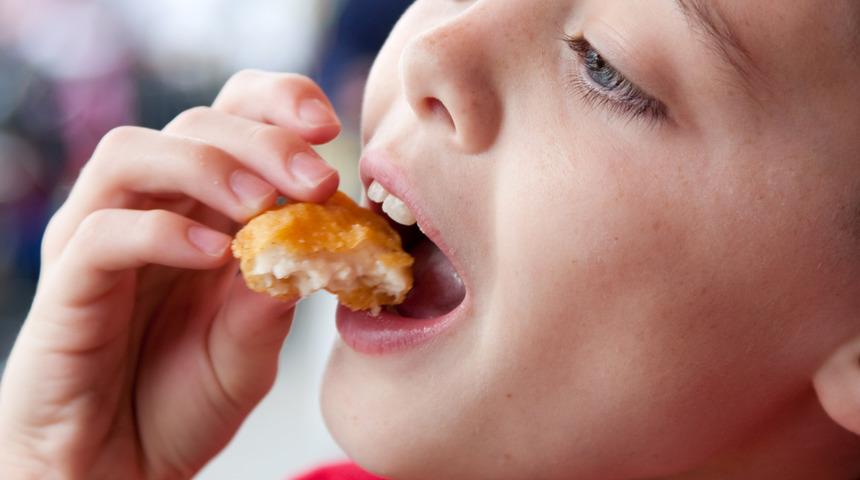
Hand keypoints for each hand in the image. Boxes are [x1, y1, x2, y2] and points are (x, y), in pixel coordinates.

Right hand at [0, 70, 340, 479]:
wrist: (116, 470)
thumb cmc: (180, 401)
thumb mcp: (251, 347)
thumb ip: (276, 296)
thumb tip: (317, 240)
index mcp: (202, 210)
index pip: (231, 118)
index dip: (278, 105)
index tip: (328, 127)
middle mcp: (149, 211)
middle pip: (193, 124)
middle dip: (263, 139)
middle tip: (317, 179)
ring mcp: (99, 241)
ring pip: (133, 154)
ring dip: (208, 167)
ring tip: (262, 206)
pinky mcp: (67, 285)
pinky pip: (101, 233)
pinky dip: (162, 232)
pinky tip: (214, 255)